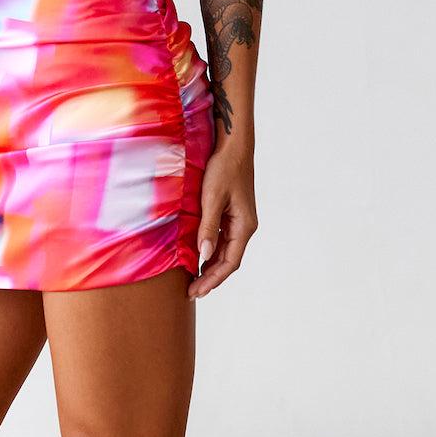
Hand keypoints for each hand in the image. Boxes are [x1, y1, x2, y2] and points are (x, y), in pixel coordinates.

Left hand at [188, 141, 257, 299]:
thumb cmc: (223, 168)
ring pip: (225, 251)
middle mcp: (245, 226)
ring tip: (192, 279)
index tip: (196, 291)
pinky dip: (210, 250)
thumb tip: (204, 256)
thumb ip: (207, 227)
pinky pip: (222, 238)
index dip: (213, 279)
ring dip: (210, 266)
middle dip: (210, 277)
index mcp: (244, 226)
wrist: (232, 145)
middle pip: (228, 260)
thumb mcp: (212, 198)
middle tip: (191, 291)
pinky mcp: (231, 212)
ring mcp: (239, 220)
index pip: (230, 263)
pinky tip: (198, 255)